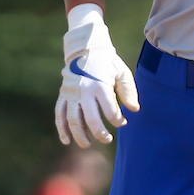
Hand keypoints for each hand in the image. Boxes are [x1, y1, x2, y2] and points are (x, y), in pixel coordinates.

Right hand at [55, 4, 138, 146]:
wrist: (86, 49)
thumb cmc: (108, 64)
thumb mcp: (122, 72)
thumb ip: (129, 91)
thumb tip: (134, 110)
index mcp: (101, 85)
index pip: (111, 111)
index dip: (118, 121)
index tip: (122, 122)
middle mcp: (84, 91)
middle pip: (91, 119)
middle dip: (100, 133)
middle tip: (108, 139)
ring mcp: (72, 93)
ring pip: (73, 120)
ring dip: (80, 135)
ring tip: (87, 144)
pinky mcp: (63, 95)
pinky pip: (60, 114)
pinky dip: (61, 128)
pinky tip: (66, 141)